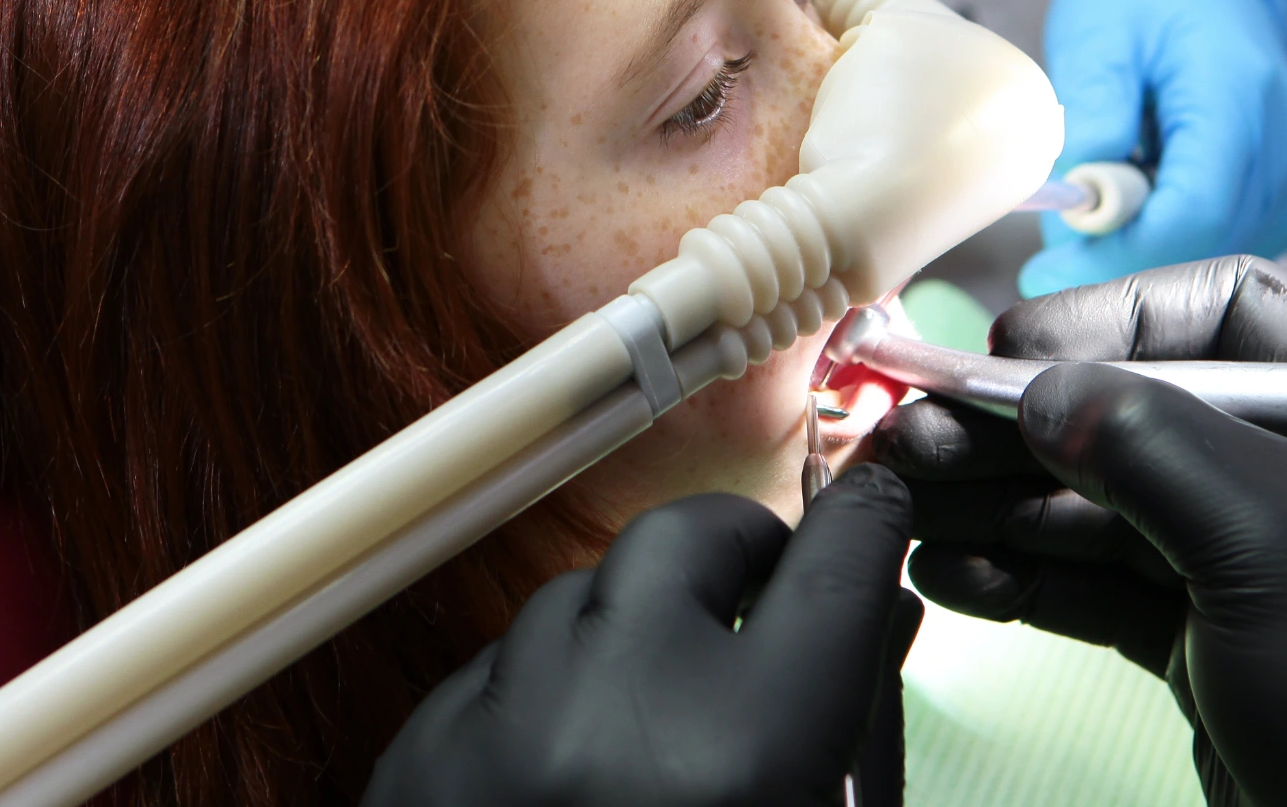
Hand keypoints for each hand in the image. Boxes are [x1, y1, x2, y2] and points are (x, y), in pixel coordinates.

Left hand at [363, 465, 921, 806]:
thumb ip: (852, 735)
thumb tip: (873, 614)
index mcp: (745, 761)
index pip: (835, 563)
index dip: (867, 520)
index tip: (872, 508)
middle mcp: (613, 720)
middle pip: (694, 535)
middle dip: (741, 556)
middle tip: (762, 604)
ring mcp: (495, 732)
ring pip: (586, 594)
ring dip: (636, 633)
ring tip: (654, 726)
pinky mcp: (413, 762)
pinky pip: (500, 669)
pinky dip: (545, 696)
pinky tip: (570, 778)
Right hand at [877, 258, 1286, 806]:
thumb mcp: (1274, 542)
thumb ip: (1152, 448)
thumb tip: (1044, 392)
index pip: (1221, 313)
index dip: (1110, 318)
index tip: (1014, 350)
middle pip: (1135, 412)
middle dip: (1019, 425)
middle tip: (915, 433)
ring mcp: (1247, 561)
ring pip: (1100, 503)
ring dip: (999, 501)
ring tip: (905, 500)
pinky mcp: (1205, 642)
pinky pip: (1096, 585)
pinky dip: (1022, 578)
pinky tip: (951, 572)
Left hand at [1021, 0, 1286, 297]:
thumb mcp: (1098, 28)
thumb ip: (1093, 109)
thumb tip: (1079, 198)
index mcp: (1237, 92)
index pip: (1193, 213)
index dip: (1119, 259)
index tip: (1047, 274)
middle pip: (1207, 248)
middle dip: (1121, 265)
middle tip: (1052, 256)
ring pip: (1218, 259)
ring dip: (1148, 254)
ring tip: (1103, 201)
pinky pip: (1231, 248)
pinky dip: (1178, 243)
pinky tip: (1148, 199)